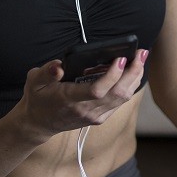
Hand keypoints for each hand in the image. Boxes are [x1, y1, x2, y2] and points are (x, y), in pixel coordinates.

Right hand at [18, 49, 147, 137]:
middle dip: (132, 72)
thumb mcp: (35, 82)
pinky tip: (133, 72)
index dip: (112, 75)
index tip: (120, 58)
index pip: (97, 90)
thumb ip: (46, 72)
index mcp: (70, 100)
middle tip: (141, 53)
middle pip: (117, 93)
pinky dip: (129, 86)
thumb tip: (58, 66)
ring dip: (135, 77)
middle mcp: (86, 110)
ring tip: (141, 58)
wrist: (39, 123)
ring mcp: (95, 116)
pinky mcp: (100, 117)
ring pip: (122, 98)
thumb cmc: (38, 98)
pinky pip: (120, 101)